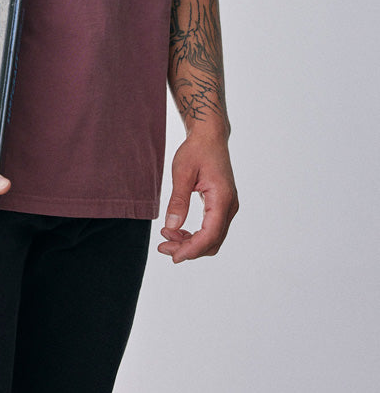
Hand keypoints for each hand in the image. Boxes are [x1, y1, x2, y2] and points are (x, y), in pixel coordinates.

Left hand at [157, 131, 237, 263]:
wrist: (209, 136)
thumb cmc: (196, 150)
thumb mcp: (182, 172)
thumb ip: (178, 200)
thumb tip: (172, 227)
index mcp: (222, 198)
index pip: (210, 234)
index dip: (192, 249)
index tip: (173, 256)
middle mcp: (229, 206)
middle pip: (212, 241)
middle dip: (188, 249)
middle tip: (163, 247)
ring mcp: (228, 207)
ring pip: (212, 238)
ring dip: (191, 243)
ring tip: (167, 237)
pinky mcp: (222, 206)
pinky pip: (211, 228)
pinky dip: (195, 234)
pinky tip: (176, 230)